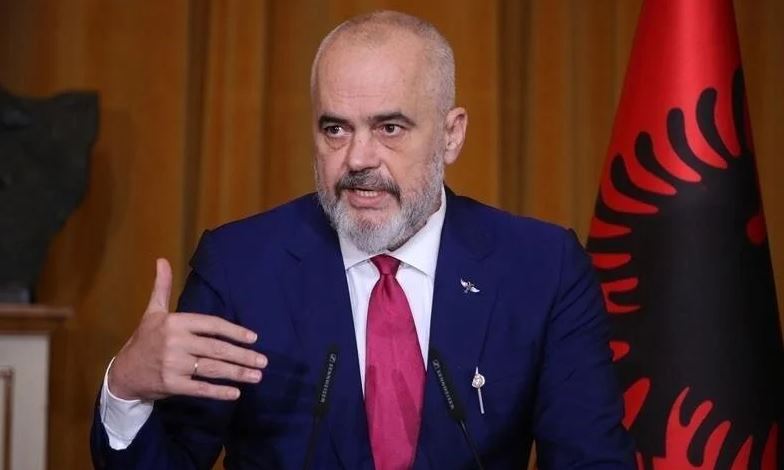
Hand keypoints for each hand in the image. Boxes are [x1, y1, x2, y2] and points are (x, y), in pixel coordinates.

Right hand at [107, 258, 266, 400]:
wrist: (123, 373)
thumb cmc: (144, 340)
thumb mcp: (152, 312)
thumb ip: (162, 287)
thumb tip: (161, 259)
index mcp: (175, 323)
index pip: (212, 325)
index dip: (234, 331)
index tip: (253, 338)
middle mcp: (176, 343)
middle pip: (217, 348)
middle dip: (243, 355)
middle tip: (263, 360)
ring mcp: (174, 365)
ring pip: (212, 369)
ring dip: (237, 373)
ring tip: (257, 376)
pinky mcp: (172, 385)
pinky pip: (200, 388)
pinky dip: (218, 392)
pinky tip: (235, 393)